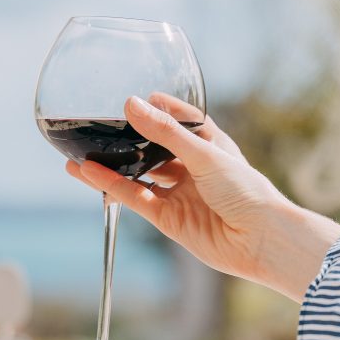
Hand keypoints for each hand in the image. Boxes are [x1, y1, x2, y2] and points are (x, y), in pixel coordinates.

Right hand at [65, 95, 339, 302]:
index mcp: (211, 145)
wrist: (260, 240)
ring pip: (138, 175)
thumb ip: (165, 132)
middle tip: (99, 127)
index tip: (136, 99)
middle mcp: (193, 168)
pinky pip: (135, 197)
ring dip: (111, 166)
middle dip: (128, 141)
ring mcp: (179, 194)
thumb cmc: (246, 191)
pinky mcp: (168, 218)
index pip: (182, 121)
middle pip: (154, 150)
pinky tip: (88, 172)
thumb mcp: (205, 153)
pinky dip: (111, 186)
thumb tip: (132, 104)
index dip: (160, 109)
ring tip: (79, 154)